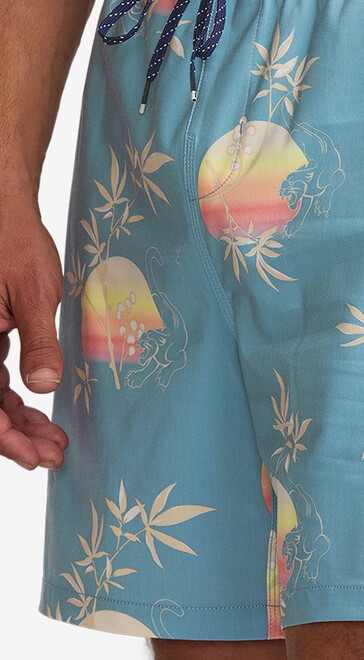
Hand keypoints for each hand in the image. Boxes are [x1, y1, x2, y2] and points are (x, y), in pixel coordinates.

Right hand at [0, 203, 67, 469]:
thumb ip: (38, 340)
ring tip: (52, 445)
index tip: (31, 453)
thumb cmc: (17, 244)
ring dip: (18, 423)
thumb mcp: (34, 292)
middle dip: (14, 436)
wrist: (7, 214)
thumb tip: (44, 385)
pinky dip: (17, 401)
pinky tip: (40, 415)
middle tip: (50, 456)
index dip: (2, 433)